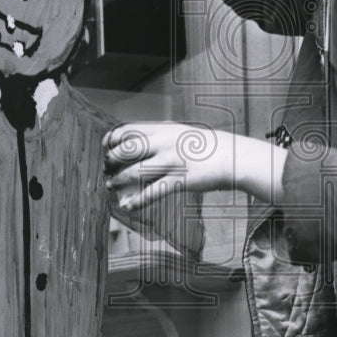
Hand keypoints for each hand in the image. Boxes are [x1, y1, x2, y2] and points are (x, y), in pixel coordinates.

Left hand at [103, 123, 286, 210]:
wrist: (232, 156)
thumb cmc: (204, 147)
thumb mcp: (179, 133)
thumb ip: (158, 137)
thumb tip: (136, 144)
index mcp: (162, 130)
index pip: (127, 130)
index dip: (112, 139)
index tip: (105, 147)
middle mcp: (164, 143)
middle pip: (126, 150)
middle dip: (111, 160)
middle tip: (106, 168)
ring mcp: (171, 162)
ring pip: (135, 172)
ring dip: (119, 181)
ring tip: (111, 186)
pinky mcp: (180, 180)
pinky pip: (153, 192)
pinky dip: (137, 201)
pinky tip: (128, 206)